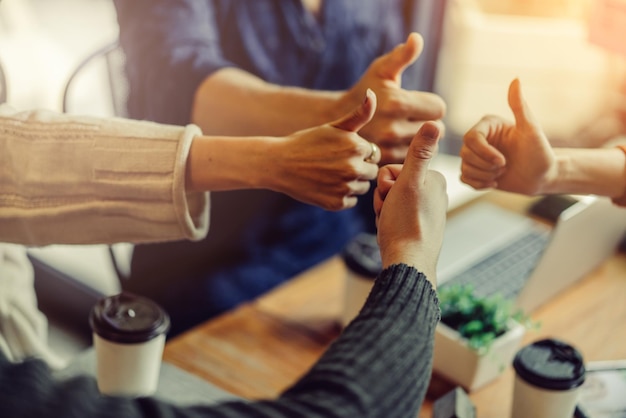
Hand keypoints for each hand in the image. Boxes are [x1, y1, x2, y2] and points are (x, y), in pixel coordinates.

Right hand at [272, 89, 380, 210]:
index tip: (341, 152)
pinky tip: (326, 185)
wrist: (279, 163)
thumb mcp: (333, 126)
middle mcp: (354, 167)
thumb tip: (373, 93)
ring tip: (330, 174)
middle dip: (358, 168)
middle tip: (335, 164)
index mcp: (357, 146)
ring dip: (351, 183)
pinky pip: (351, 201)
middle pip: (371, 172)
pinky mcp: (337, 203)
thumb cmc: (307, 142)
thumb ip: (359, 114)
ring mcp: (346, 187)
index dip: (359, 153)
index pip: (374, 154)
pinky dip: (341, 196)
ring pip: (362, 187)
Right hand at [339, 33, 446, 164]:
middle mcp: (392, 129)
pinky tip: (396, 146)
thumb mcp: (382, 70)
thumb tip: (416, 39)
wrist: (336, 120)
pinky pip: (412, 161)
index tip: (417, 104)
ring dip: (419, 141)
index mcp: (396, 103)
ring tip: (403, 132)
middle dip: (427, 124)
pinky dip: (409, 156)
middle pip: (435, 130)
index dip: (430, 105)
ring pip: (425, 148)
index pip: (439, 108)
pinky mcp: (384, 164)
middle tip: (411, 119)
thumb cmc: (366, 90)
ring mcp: (387, 150)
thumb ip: (402, 56)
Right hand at [374, 122, 446, 283]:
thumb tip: (433, 122)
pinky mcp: (417, 227)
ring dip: (382, 209)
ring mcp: (425, 212)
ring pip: (390, 200)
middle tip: (389, 212)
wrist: (407, 262)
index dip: (386, 183)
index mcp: (435, 180)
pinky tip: (390, 230)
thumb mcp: (409, 182)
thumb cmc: (406, 222)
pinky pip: (393, 215)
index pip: (395, 168)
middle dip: (384, 197)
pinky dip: (387, 221)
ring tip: (389, 222)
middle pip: (392, 184)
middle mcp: (433, 194)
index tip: (392, 197)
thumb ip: (419, 151)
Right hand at [460, 78, 556, 194]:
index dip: (484, 153)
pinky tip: (494, 183)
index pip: (471, 138)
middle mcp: (479, 139)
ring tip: (501, 174)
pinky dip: (478, 184)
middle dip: (486, 166)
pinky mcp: (475, 171)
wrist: (543, 177)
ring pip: (464, 167)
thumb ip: (519, 105)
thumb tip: (516, 79)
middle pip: (465, 154)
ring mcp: (476, 156)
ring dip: (484, 176)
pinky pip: (464, 179)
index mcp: (488, 126)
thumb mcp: (531, 129)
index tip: (503, 161)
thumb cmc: (540, 152)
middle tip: (505, 166)